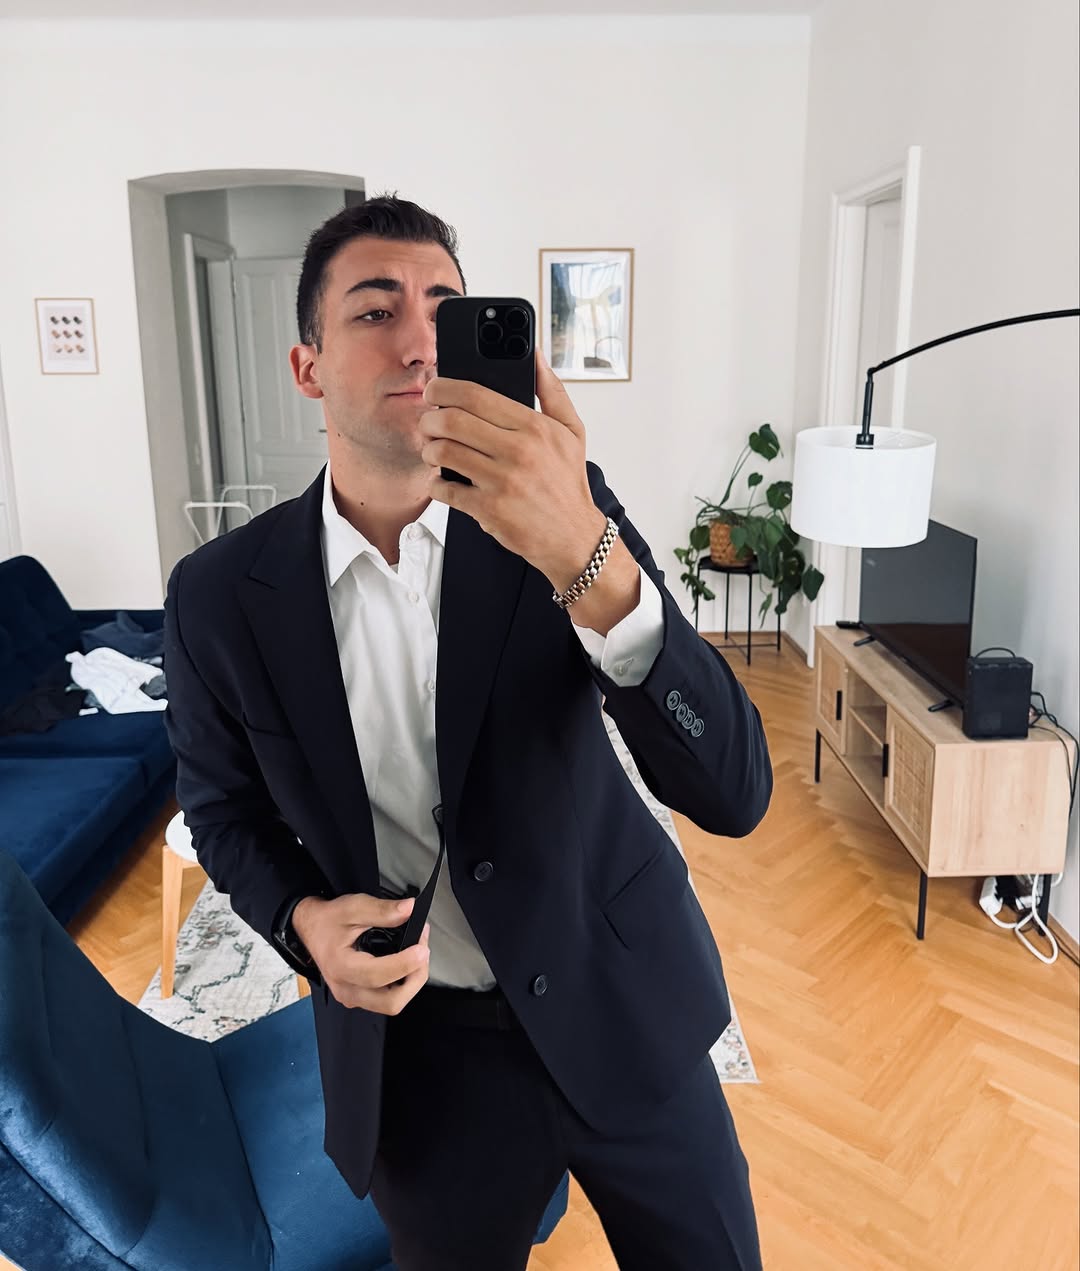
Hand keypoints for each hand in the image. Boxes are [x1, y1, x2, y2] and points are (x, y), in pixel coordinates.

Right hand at [292, 894, 430, 1014]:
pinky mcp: (358, 997)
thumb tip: (409, 910)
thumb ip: (381, 909)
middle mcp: (346, 989)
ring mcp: (352, 997)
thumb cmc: (329, 920)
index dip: (404, 963)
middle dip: (414, 978)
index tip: (421, 947)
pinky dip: (403, 985)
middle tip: (422, 951)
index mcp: (340, 967)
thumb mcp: (352, 906)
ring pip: (392, 1005)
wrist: (311, 928)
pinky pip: (387, 1000)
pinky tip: (407, 964)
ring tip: (417, 956)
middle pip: (391, 1002)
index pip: (377, 975)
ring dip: (411, 983)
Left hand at [419, 345, 608, 593]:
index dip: (444, 387)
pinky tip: (443, 482)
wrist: (573, 537)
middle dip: (429, 418)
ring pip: (443, 452)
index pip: (476, 395)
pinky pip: (445, 489)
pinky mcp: (489, 510)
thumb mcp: (571, 431)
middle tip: (428, 422)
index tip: (434, 389)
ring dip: (429, 449)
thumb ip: (552, 390)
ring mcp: (502, 482)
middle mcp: (518, 452)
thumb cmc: (567, 483)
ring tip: (434, 451)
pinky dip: (436, 484)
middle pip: (452, 420)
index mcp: (534, 427)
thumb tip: (536, 354)